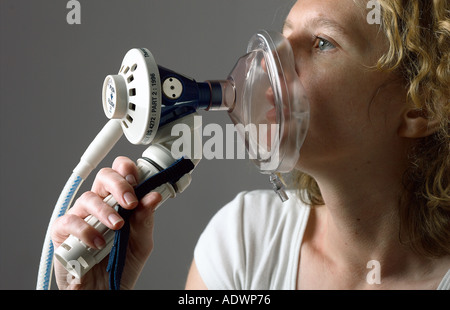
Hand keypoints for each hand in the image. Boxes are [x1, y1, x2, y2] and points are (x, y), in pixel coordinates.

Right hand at [51, 156, 161, 288]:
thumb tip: (153, 196)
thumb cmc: (122, 263)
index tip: (138, 180)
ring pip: (88, 198)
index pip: (120, 173)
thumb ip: (145, 219)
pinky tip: (98, 242)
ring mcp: (80, 216)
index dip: (127, 170)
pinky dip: (85, 230)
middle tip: (130, 202)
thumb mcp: (141, 241)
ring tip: (117, 227)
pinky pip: (70, 221)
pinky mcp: (63, 233)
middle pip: (104, 177)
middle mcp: (99, 204)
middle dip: (119, 185)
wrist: (106, 290)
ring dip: (105, 210)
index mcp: (118, 201)